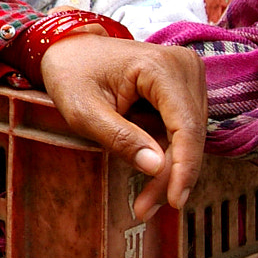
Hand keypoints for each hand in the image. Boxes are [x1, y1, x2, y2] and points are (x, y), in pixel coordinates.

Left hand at [37, 30, 206, 220]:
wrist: (67, 48)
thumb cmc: (70, 73)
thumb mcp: (83, 110)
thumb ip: (119, 137)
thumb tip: (156, 167)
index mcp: (160, 66)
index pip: (185, 125)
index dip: (183, 167)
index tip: (175, 200)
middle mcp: (183, 67)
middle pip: (190, 135)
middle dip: (171, 176)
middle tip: (145, 209)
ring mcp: (186, 76)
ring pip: (189, 137)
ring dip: (170, 171)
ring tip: (144, 201)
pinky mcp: (182, 88)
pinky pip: (182, 129)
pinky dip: (167, 155)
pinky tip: (151, 178)